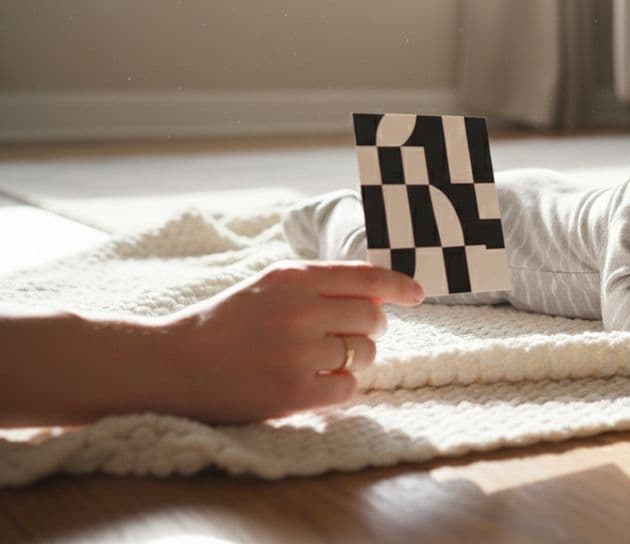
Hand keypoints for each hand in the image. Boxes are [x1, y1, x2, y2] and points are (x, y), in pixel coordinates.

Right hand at [154, 260, 423, 422]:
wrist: (171, 364)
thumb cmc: (225, 323)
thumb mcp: (270, 287)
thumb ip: (322, 285)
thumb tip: (382, 291)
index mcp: (293, 278)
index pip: (368, 277)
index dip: (400, 285)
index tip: (418, 294)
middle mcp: (299, 311)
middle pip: (373, 318)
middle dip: (370, 328)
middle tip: (347, 335)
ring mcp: (296, 352)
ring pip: (365, 354)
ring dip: (353, 359)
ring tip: (319, 360)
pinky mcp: (292, 392)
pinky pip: (348, 388)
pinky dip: (339, 388)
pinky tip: (313, 382)